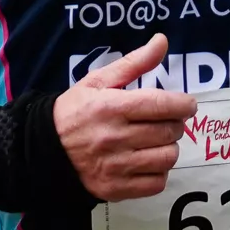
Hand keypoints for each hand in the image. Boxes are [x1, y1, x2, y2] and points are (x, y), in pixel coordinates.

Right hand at [52, 35, 194, 201]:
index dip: (183, 104)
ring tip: (157, 141)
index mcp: (111, 107)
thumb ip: (134, 63)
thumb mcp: (98, 81)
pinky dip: (159, 172)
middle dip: (175, 124)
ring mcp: (116, 167)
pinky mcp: (116, 189)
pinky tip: (147, 161)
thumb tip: (162, 41)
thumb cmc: (75, 110)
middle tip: (166, 121)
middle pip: (169, 132)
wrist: (43, 149)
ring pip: (167, 158)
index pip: (162, 105)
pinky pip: (157, 183)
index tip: (187, 104)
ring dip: (169, 147)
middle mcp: (115, 138)